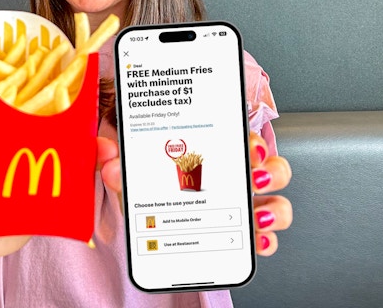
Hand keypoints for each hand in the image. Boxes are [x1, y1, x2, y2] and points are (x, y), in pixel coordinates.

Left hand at [97, 130, 292, 256]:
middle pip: (270, 168)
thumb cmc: (149, 196)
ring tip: (256, 214)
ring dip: (274, 209)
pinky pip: (266, 240)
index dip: (253, 141)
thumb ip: (118, 164)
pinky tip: (256, 242)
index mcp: (213, 157)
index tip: (249, 147)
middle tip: (255, 176)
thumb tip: (105, 150)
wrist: (148, 236)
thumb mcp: (132, 179)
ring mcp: (243, 210)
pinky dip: (267, 242)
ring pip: (277, 204)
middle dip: (271, 171)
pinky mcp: (242, 239)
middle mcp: (235, 181)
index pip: (242, 140)